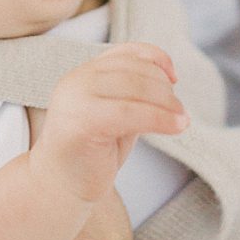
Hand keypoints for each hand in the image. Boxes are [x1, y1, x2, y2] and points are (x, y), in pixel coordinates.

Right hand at [36, 43, 187, 205]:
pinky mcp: (82, 122)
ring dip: (167, 103)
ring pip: (134, 88)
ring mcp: (76, 99)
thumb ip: (131, 95)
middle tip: (181, 112)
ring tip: (181, 121)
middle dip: (165, 88)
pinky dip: (159, 117)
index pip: (125, 52)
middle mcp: (76, 79)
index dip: (156, 59)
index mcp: (83, 73)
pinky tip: (175, 127)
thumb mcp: (114, 115)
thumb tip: (168, 79)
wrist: (58, 187)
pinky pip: (130, 112)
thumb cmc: (90, 154)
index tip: (174, 77)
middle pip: (134, 70)